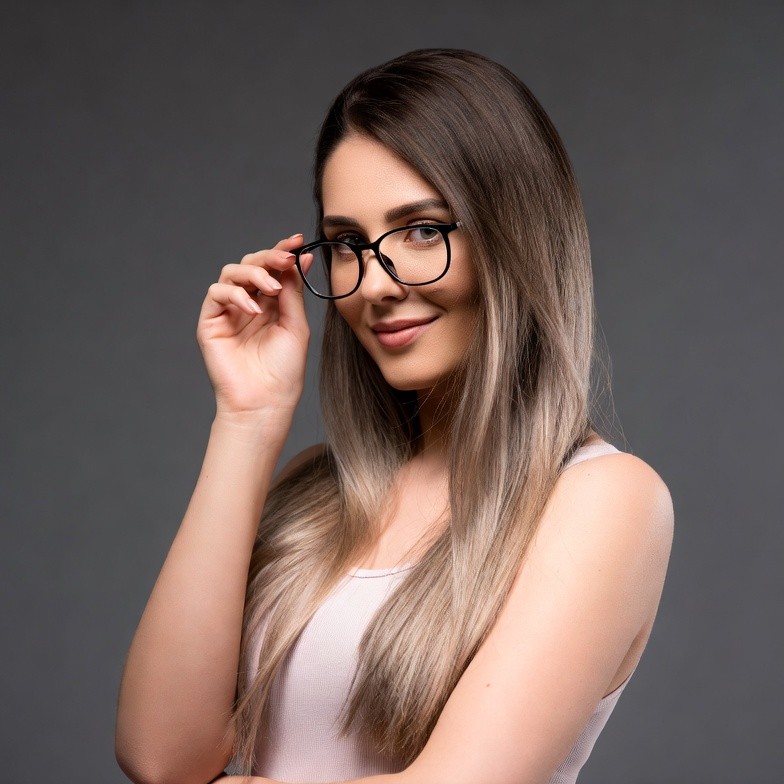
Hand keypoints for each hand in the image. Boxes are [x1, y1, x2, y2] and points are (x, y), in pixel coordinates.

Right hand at [197, 234, 312, 416]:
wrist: (266, 401)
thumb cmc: (284, 370)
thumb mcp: (296, 325)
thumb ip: (293, 292)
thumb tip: (299, 259)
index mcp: (271, 304)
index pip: (273, 269)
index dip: (282, 252)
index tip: (297, 241)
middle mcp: (248, 304)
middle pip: (251, 264)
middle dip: (269, 256)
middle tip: (285, 258)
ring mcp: (228, 313)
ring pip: (232, 273)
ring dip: (254, 272)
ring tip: (271, 287)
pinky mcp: (210, 323)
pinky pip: (217, 294)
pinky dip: (236, 294)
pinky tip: (253, 309)